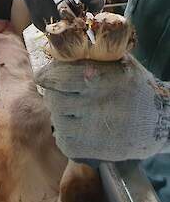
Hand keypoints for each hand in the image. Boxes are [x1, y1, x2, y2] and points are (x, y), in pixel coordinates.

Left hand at [35, 56, 169, 161]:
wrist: (159, 122)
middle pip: (55, 101)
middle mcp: (97, 106)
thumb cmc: (135, 87)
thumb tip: (61, 50)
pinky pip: (64, 141)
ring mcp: (95, 131)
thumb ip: (92, 56)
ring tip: (73, 112)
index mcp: (102, 80)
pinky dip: (65, 134)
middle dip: (54, 96)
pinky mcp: (93, 151)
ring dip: (60, 115)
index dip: (48, 76)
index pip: (61, 78)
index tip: (43, 77)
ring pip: (58, 121)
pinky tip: (78, 128)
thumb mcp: (119, 63)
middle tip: (62, 95)